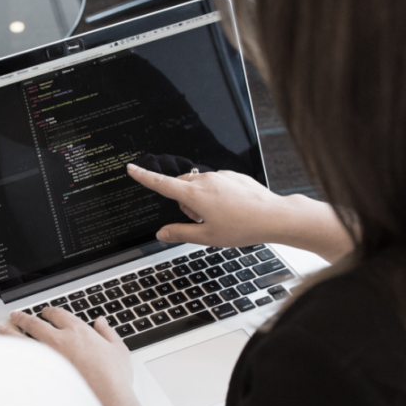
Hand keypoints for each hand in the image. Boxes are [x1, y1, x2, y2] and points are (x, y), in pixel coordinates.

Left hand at [0, 308, 153, 405]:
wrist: (106, 401)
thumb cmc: (114, 378)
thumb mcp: (118, 350)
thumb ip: (108, 333)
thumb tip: (101, 322)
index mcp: (78, 331)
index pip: (58, 314)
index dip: (50, 311)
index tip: (45, 312)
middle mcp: (59, 340)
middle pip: (35, 323)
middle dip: (23, 317)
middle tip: (16, 315)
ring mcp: (47, 357)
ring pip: (22, 339)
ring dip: (10, 332)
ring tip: (2, 329)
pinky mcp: (40, 374)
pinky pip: (21, 361)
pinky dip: (11, 355)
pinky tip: (6, 354)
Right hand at [126, 163, 352, 262]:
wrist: (274, 216)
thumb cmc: (242, 227)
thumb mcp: (207, 237)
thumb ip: (180, 233)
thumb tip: (162, 233)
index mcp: (194, 195)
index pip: (162, 184)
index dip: (144, 177)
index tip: (131, 168)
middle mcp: (205, 180)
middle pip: (181, 187)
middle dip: (184, 202)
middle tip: (201, 221)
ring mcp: (221, 176)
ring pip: (199, 185)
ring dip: (200, 199)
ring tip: (220, 217)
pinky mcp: (233, 176)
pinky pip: (216, 183)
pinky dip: (216, 195)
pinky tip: (232, 209)